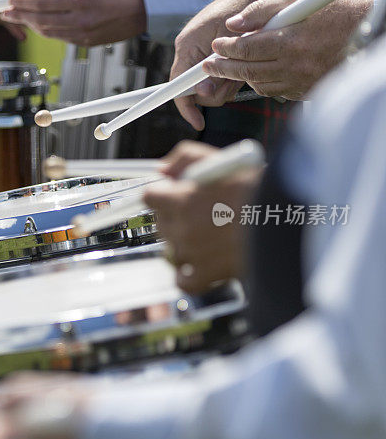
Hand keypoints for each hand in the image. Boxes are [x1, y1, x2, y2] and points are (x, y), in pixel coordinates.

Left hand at [2, 0, 146, 45]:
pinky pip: (60, 37)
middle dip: (21, 16)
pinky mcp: (86, 43)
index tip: (10, 0)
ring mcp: (84, 34)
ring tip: (19, 17)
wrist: (142, 8)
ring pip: (48, 32)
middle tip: (7, 11)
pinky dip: (47, 31)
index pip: (42, 2)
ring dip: (31, 25)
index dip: (22, 2)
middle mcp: (81, 19)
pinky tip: (39, 24)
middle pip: (41, 20)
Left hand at [145, 142, 260, 293]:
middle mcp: (182, 227)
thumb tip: (163, 170)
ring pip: (171, 249)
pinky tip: (203, 264)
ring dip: (184, 244)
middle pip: (161, 223)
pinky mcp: (206, 275)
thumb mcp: (221, 160)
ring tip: (210, 236)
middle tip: (201, 214)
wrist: (287, 221)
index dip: (162, 194)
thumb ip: (185, 158)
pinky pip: (182, 280)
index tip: (174, 195)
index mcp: (182, 198)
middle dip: (176, 217)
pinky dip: (188, 275)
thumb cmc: (258, 189)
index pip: (151, 197)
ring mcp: (191, 253)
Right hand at [171, 0, 293, 130]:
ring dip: (228, 83)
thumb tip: (205, 92)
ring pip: (212, 87)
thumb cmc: (236, 9)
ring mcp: (202, 57)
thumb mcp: (226, 39)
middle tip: (235, 80)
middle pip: (197, 90)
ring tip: (242, 68)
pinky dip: (233, 77)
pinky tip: (243, 66)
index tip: (198, 122)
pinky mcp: (215, 59)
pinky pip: (220, 79)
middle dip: (217, 91)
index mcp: (187, 47)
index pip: (177, 85)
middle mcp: (191, 54)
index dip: (186, 106)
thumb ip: (215, 67)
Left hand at [204, 0, 372, 98]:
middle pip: (248, 71)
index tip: (216, 45)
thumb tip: (233, 24)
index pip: (247, 49)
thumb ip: (260, 11)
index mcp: (290, 40)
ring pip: (259, 84)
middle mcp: (294, 64)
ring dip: (241, 76)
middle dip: (224, 68)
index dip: (226, 48)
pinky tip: (256, 73)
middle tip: (209, 64)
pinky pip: (275, 90)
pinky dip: (261, 82)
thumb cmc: (328, 10)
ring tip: (230, 66)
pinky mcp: (305, 90)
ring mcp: (300, 81)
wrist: (362, 30)